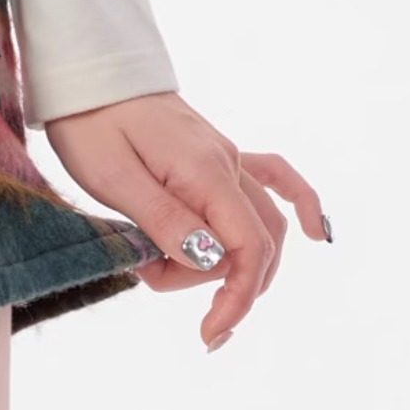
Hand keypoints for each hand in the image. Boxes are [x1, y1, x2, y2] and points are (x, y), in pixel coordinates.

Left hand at [44, 92, 328, 350]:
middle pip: (251, 246)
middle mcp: (228, 166)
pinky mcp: (218, 157)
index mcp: (205, 174)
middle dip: (214, 284)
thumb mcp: (115, 179)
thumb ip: (166, 221)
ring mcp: (228, 160)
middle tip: (150, 280)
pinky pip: (274, 180)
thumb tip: (210, 259)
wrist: (91, 75)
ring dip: (219, 262)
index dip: (237, 298)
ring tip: (156, 262)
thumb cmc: (92, 123)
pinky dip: (298, 206)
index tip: (210, 333)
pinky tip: (318, 233)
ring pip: (256, 227)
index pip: (247, 247)